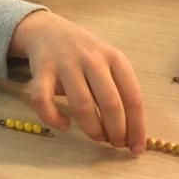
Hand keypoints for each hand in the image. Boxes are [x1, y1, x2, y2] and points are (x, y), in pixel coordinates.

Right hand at [9, 11, 145, 152]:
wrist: (48, 31)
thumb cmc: (84, 54)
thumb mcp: (108, 62)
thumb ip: (119, 89)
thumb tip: (132, 132)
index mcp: (115, 58)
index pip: (133, 98)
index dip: (137, 127)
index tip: (137, 148)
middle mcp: (92, 59)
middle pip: (110, 103)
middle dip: (117, 131)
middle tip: (116, 144)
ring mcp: (65, 64)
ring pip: (82, 105)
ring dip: (92, 129)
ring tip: (97, 137)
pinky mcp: (41, 71)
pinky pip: (44, 101)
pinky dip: (53, 118)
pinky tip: (63, 125)